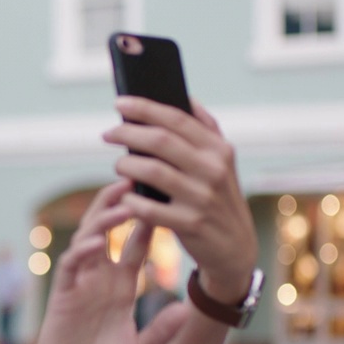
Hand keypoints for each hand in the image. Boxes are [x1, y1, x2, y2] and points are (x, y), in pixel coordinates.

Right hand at [26, 181, 189, 343]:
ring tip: (123, 199)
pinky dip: (83, 251)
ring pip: (90, 237)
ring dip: (104, 218)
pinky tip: (97, 241)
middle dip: (123, 202)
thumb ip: (162, 332)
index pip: (137, 243)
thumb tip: (188, 309)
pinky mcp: (63, 292)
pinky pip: (72, 265)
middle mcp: (101, 276)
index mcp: (121, 285)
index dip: (151, 220)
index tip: (168, 196)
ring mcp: (81, 281)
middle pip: (110, 228)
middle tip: (139, 178)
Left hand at [103, 96, 258, 302]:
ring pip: (151, 171)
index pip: (177, 118)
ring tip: (118, 165)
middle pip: (160, 141)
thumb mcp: (222, 163)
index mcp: (219, 149)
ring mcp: (202, 198)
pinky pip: (149, 208)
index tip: (119, 103)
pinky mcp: (190, 224)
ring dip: (126, 165)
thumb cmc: (218, 198)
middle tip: (108, 134)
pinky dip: (131, 200)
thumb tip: (185, 96)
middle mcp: (213, 170)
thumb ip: (206, 130)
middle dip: (127, 133)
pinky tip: (125, 196)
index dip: (144, 108)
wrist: (235, 246)